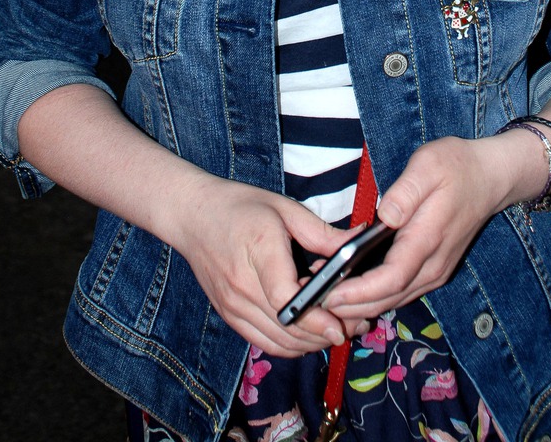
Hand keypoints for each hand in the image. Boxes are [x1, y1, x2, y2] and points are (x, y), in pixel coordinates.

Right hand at [171, 174, 360, 356]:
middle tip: (355, 327)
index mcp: (258, 251)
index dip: (314, 318)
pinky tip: (309, 333)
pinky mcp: (229, 315)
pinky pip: (264, 341)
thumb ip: (321, 233)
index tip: (338, 325)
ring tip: (338, 330)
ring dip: (310, 343)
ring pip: (278, 341)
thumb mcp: (284, 208)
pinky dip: (290, 344)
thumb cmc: (240, 206)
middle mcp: (242, 286)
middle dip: (323, 334)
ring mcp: (232, 306)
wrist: (192, 216)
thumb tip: (358, 244)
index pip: (285, 299)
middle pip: (286, 327)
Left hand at [323, 137, 506, 323]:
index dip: (359, 292)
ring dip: (361, 305)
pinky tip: (353, 290)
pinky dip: (376, 297)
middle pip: (389, 298)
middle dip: (351, 306)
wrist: (491, 177)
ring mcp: (435, 271)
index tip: (330, 293)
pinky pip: (402, 292)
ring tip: (325, 297)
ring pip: (395, 300)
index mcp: (427, 239)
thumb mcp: (428, 166)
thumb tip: (383, 216)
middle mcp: (433, 264)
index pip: (391, 279)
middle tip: (314, 300)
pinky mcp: (434, 270)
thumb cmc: (457, 166)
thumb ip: (404, 192)